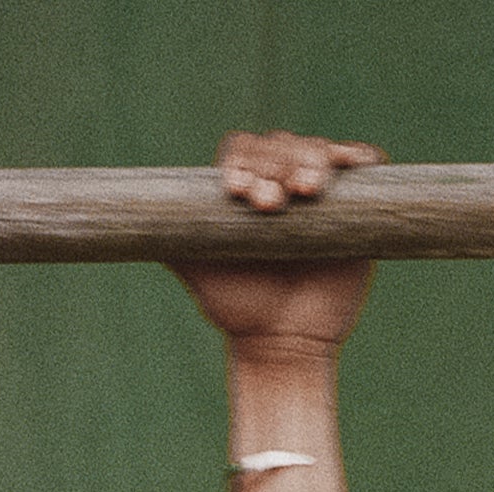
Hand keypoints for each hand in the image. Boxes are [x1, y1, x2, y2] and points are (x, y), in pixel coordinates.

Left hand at [173, 132, 381, 350]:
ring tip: (304, 193)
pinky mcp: (357, 203)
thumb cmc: (239, 310)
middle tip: (270, 205)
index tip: (238, 192)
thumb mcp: (197, 272)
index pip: (243, 153)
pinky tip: (348, 166)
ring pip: (317, 150)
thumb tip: (129, 218)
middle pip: (280, 146)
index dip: (241, 164)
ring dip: (309, 160)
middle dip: (274, 167)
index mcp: (248, 188)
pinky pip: (364, 164)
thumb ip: (172, 241)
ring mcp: (321, 191)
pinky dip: (358, 156)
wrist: (284, 345)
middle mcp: (283, 181)